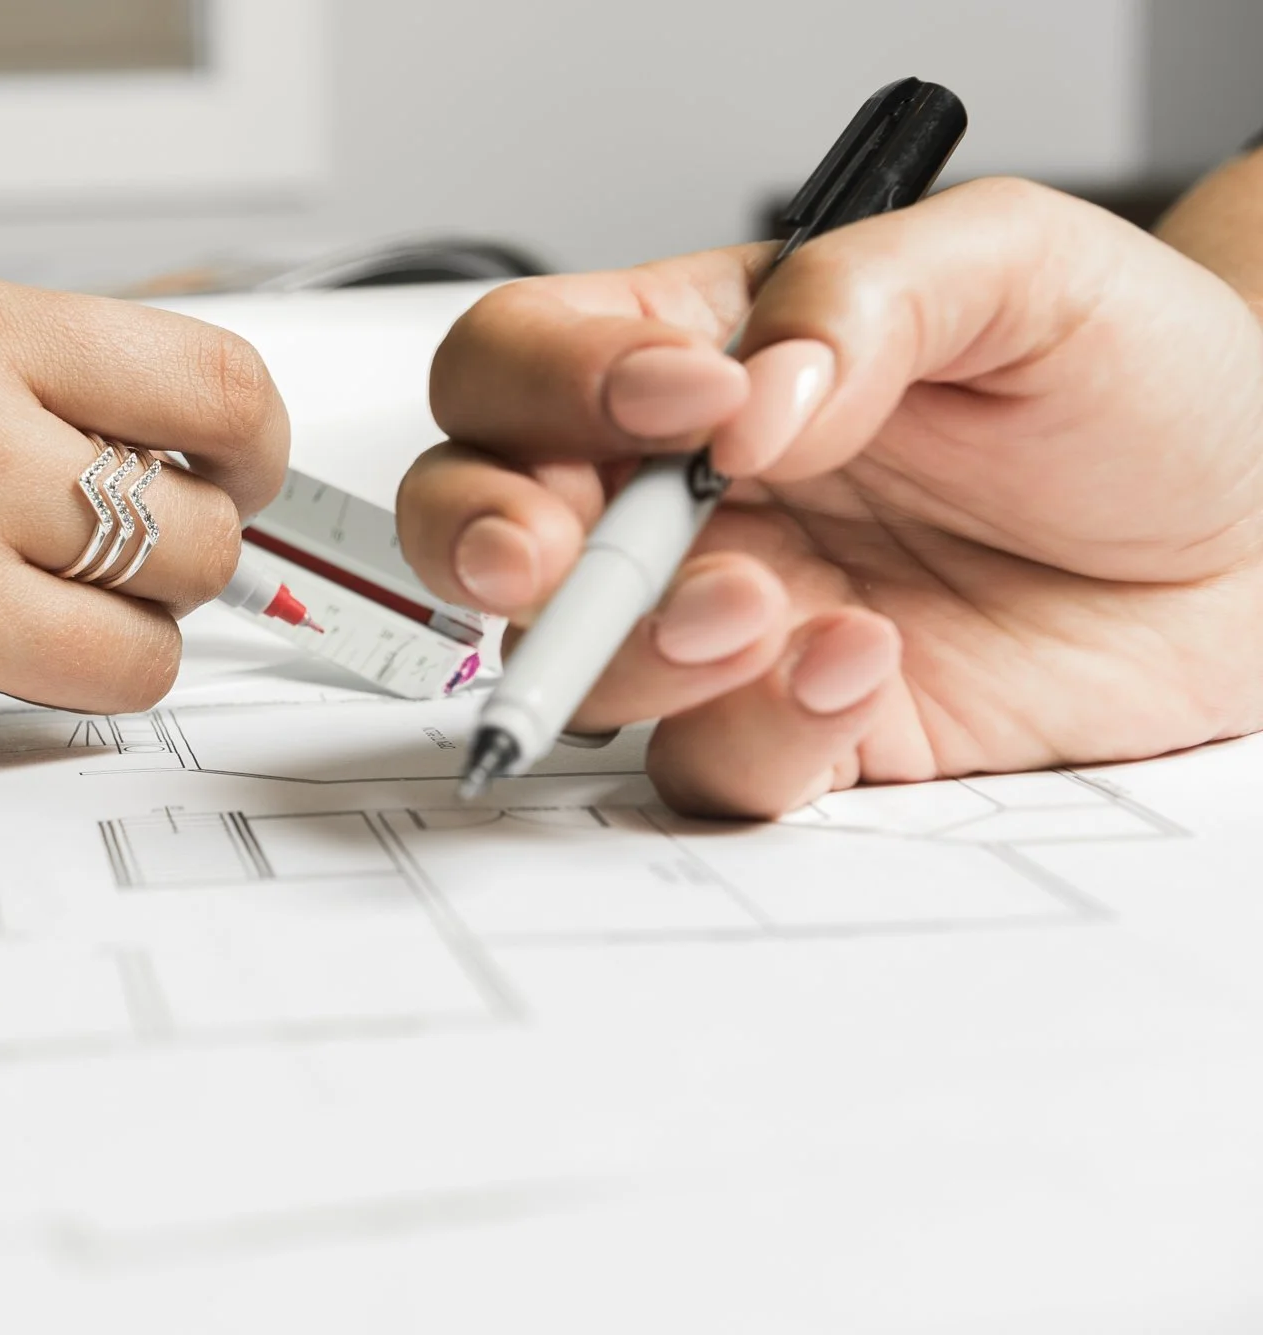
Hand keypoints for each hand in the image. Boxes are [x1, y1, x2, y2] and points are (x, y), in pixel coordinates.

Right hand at [397, 178, 1262, 816]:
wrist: (1258, 540)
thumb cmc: (1142, 386)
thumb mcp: (1022, 267)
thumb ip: (865, 291)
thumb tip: (745, 397)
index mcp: (695, 357)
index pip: (527, 360)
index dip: (553, 386)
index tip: (680, 406)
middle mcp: (682, 495)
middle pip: (477, 515)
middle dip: (481, 540)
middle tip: (550, 558)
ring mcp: (727, 621)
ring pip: (576, 662)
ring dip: (640, 646)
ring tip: (768, 607)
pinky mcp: (794, 732)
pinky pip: (710, 766)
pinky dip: (762, 733)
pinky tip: (861, 668)